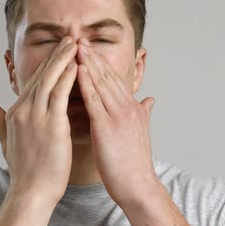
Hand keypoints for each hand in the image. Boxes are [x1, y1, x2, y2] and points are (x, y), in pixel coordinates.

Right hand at [0, 37, 77, 204]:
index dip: (45, 66)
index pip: (31, 83)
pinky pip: (60, 93)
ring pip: (50, 79)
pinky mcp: (51, 123)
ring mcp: (35, 116)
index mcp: (15, 114)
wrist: (31, 193)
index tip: (56, 52)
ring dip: (63, 59)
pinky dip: (68, 76)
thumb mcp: (7, 144)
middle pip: (40, 76)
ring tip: (75, 44)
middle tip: (68, 39)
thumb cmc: (25, 173)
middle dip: (55, 55)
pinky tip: (76, 65)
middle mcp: (23, 111)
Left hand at [76, 38, 157, 205]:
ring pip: (101, 83)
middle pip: (108, 76)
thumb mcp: (141, 132)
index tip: (89, 49)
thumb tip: (149, 99)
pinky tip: (76, 70)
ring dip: (87, 63)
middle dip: (92, 57)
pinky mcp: (107, 127)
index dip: (101, 63)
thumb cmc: (135, 164)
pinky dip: (85, 83)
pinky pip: (94, 100)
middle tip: (78, 39)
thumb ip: (144, 113)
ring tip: (75, 47)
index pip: (115, 80)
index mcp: (133, 108)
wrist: (138, 185)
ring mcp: (118, 116)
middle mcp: (127, 107)